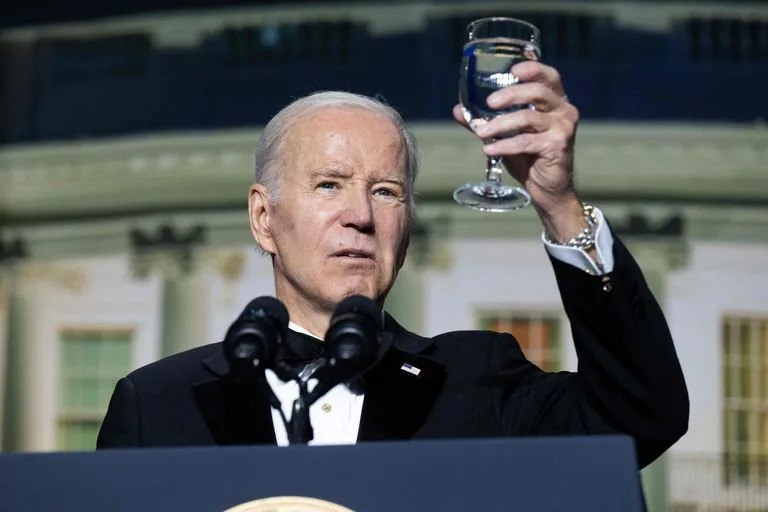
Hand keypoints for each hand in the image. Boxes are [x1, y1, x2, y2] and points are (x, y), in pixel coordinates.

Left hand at [453, 61, 584, 237]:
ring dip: (500, 124)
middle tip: (489, 103)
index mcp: (554, 101)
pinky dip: (504, 145)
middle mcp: (563, 110)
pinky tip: (489, 150)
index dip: (532, 68)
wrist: (547, 189)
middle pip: (538, 92)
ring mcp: (563, 128)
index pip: (548, 76)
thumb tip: (457, 110)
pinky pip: (526, 142)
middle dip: (511, 94)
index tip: (512, 69)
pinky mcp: (558, 146)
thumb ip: (485, 120)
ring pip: (528, 118)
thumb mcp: (505, 135)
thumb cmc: (528, 158)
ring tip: (481, 133)